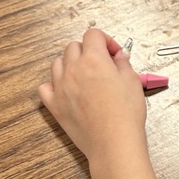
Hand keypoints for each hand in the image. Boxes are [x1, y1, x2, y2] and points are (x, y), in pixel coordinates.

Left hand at [39, 28, 146, 161]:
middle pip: (73, 47)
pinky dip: (54, 84)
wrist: (113, 142)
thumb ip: (123, 64)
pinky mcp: (55, 105)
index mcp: (94, 60)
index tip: (114, 54)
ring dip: (70, 64)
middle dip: (88, 51)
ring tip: (85, 76)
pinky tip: (67, 90)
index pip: (93, 35)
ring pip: (57, 63)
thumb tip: (118, 57)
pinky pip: (45, 87)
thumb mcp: (132, 82)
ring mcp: (60, 88)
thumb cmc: (125, 114)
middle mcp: (73, 70)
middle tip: (102, 65)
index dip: (106, 41)